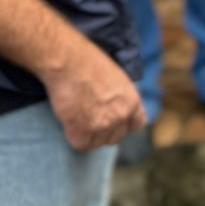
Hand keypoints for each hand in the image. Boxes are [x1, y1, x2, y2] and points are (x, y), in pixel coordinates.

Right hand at [41, 36, 147, 151]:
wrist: (67, 61)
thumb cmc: (88, 61)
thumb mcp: (116, 77)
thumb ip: (119, 97)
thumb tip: (113, 107)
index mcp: (132, 101)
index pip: (137, 124)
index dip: (124, 124)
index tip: (113, 121)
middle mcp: (121, 115)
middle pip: (116, 137)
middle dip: (104, 131)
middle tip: (89, 118)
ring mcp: (103, 125)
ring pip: (97, 142)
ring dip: (87, 134)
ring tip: (77, 116)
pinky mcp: (82, 131)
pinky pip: (80, 144)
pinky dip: (73, 136)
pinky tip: (69, 121)